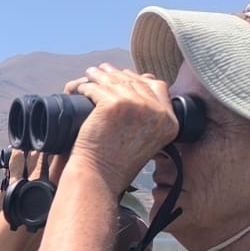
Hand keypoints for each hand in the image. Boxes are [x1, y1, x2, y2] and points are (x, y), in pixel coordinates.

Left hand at [66, 64, 177, 191]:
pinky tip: (79, 88)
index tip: (125, 77)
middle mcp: (157, 111)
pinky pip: (96, 87)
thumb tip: (147, 80)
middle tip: (102, 71)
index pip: (158, 87)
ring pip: (114, 81)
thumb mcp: (147, 139)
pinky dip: (85, 86)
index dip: (140, 79)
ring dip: (99, 76)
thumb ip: (152, 115)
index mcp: (170, 121)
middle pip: (135, 81)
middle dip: (117, 74)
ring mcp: (136, 105)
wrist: (100, 178)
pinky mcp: (113, 104)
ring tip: (90, 74)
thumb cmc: (117, 163)